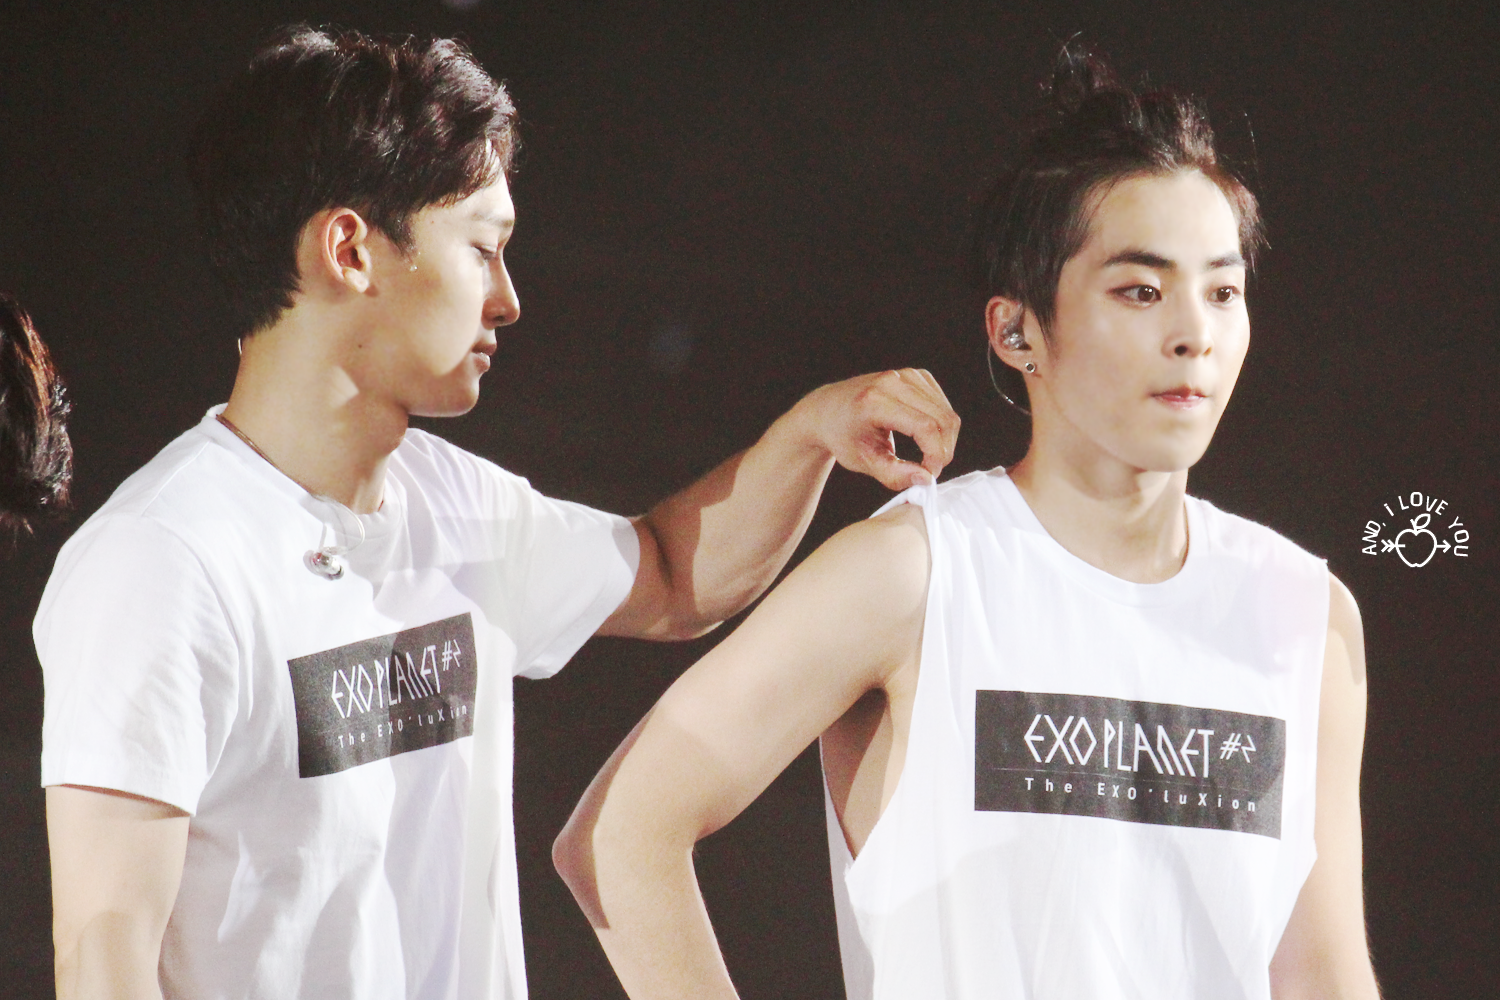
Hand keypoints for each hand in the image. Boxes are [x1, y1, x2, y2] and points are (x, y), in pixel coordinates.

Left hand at [790, 369, 959, 489]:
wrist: (827, 410)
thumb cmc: (842, 436)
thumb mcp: (864, 462)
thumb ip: (895, 475)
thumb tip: (926, 479)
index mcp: (874, 401)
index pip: (924, 427)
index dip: (935, 454)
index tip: (930, 474)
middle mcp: (891, 382)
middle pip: (941, 418)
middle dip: (943, 450)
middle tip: (930, 469)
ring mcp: (905, 375)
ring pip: (946, 411)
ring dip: (945, 438)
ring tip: (927, 456)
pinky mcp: (915, 375)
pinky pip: (942, 403)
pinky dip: (941, 424)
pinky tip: (926, 437)